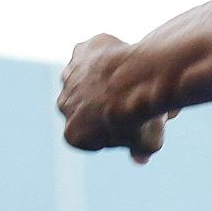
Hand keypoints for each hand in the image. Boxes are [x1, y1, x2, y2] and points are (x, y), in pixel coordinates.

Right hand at [59, 35, 168, 162]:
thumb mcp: (147, 143)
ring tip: (128, 79)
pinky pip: (90, 53)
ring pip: (84, 79)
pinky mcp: (79, 51)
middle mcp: (64, 106)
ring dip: (100, 79)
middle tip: (129, 101)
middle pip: (84, 106)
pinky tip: (124, 57)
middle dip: (101, 104)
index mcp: (73, 135)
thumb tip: (141, 159)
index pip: (90, 135)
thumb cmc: (142, 117)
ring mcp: (69, 77)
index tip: (130, 125)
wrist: (139, 80)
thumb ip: (140, 150)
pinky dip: (104, 54)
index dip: (112, 130)